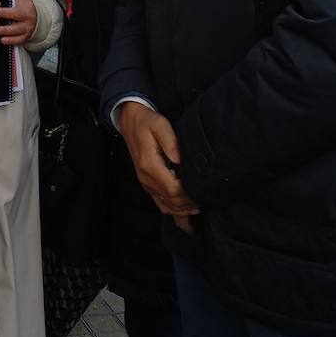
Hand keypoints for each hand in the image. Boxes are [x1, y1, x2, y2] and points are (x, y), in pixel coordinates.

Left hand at [0, 0, 37, 46]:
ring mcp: (27, 29)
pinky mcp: (25, 37)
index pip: (13, 11)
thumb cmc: (21, 6)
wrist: (33, 15)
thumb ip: (7, 1)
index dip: (1, 12)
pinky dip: (10, 41)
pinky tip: (2, 40)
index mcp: (26, 8)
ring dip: (3, 32)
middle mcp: (28, 19)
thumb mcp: (17, 0)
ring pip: (15, 32)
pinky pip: (17, 40)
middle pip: (15, 22)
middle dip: (2, 24)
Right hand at [117, 104, 199, 220]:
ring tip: (197, 209)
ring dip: (182, 211)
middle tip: (206, 200)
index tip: (202, 191)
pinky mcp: (146, 182)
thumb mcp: (160, 125)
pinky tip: (183, 215)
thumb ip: (171, 141)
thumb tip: (180, 159)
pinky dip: (172, 211)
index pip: (173, 189)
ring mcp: (145, 182)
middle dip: (189, 205)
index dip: (189, 195)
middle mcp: (146, 177)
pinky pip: (159, 203)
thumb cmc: (146, 122)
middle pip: (171, 201)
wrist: (129, 121)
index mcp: (150, 165)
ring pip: (165, 205)